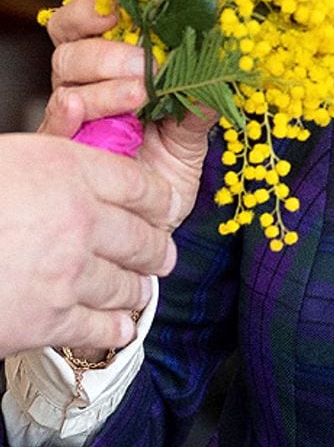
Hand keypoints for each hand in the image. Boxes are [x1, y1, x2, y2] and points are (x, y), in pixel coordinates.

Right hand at [0, 133, 177, 357]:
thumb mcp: (15, 157)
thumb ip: (60, 162)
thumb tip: (90, 158)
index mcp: (70, 171)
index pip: (140, 184)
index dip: (160, 199)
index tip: (167, 208)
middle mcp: (80, 219)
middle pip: (142, 235)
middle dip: (158, 247)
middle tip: (164, 253)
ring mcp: (68, 272)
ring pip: (126, 282)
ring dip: (139, 287)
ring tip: (143, 288)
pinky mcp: (47, 319)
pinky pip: (98, 325)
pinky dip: (115, 327)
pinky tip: (122, 327)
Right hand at [41, 0, 214, 240]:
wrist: (154, 222)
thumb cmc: (169, 168)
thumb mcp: (194, 131)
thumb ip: (202, 102)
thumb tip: (224, 69)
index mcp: (114, 70)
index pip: (85, 26)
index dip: (93, 9)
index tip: (119, 6)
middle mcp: (86, 88)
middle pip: (73, 50)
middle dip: (110, 52)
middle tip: (146, 66)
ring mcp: (73, 121)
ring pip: (67, 84)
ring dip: (104, 85)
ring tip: (139, 96)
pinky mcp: (65, 155)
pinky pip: (55, 129)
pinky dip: (68, 116)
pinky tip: (83, 112)